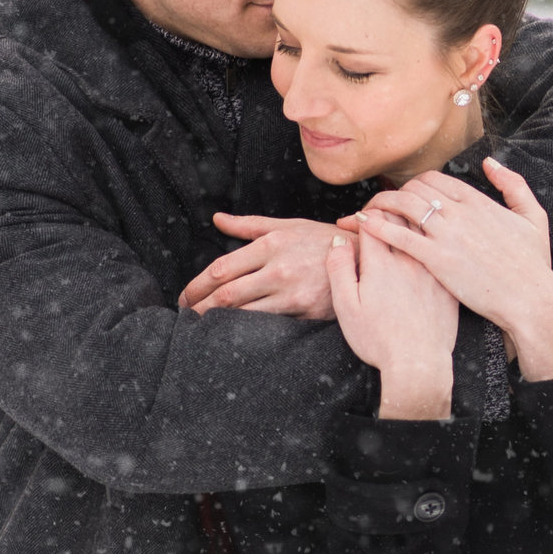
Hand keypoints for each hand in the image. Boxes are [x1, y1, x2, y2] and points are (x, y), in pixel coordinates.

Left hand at [182, 215, 338, 319]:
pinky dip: (248, 331)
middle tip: (186, 316)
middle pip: (226, 295)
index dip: (196, 286)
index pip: (221, 269)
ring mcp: (293, 294)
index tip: (185, 297)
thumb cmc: (323, 240)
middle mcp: (279, 269)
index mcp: (271, 245)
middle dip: (199, 308)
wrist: (367, 258)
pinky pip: (269, 326)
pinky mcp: (306, 314)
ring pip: (243, 314)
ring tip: (202, 327)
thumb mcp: (288, 225)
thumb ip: (249, 225)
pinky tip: (234, 333)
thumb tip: (218, 219)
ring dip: (218, 323)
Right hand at [326, 229, 457, 420]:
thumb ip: (339, 269)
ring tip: (401, 222)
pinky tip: (427, 244)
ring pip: (424, 229)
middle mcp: (409, 260)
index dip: (360, 217)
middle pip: (400, 218)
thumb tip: (338, 240)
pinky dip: (433, 240)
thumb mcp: (346, 306)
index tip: (353, 223)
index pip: (372, 220)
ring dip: (411, 219)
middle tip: (376, 216)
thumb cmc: (378, 340)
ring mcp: (431, 270)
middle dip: (385, 210)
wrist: (419, 364)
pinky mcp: (447, 283)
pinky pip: (442, 250)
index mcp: (380, 264)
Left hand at [352, 158, 552, 381]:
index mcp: (478, 202)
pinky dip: (378, 228)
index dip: (413, 186)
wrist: (530, 298)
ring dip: (379, 206)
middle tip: (378, 206)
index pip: (434, 180)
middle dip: (392, 194)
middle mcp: (460, 212)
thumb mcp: (533, 217)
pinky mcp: (438, 259)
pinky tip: (363, 226)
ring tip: (363, 214)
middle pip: (414, 190)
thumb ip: (513, 184)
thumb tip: (491, 163)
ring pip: (403, 207)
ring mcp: (448, 234)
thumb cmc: (532, 265)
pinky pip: (400, 236)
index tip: (404, 197)